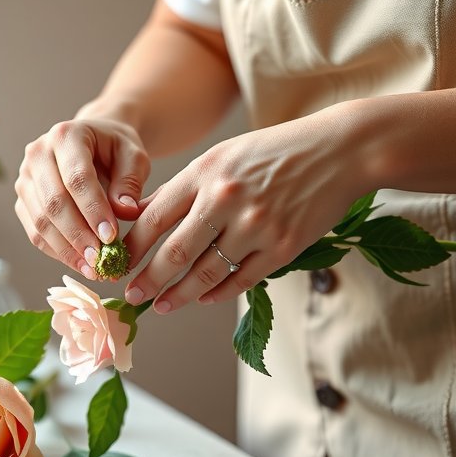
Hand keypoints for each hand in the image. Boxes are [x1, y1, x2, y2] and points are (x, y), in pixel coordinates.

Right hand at [15, 118, 150, 278]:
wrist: (94, 143)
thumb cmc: (115, 149)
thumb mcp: (133, 156)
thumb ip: (130, 181)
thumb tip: (125, 211)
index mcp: (66, 135)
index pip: (76, 178)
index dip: (93, 210)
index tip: (111, 237)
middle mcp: (37, 154)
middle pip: (53, 202)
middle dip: (78, 235)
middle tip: (100, 261)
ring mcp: (25, 178)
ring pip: (40, 221)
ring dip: (66, 250)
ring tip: (92, 270)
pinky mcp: (23, 200)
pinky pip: (35, 232)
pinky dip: (57, 252)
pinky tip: (79, 264)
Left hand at [122, 103, 370, 311]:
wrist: (339, 151)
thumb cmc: (275, 152)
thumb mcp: (223, 156)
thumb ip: (184, 187)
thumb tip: (140, 215)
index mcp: (206, 172)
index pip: (154, 218)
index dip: (131, 247)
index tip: (116, 265)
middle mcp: (226, 199)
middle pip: (174, 252)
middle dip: (147, 280)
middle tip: (131, 297)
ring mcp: (256, 225)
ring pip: (205, 273)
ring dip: (179, 295)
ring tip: (162, 306)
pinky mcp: (282, 247)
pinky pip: (241, 279)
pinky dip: (218, 293)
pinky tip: (204, 299)